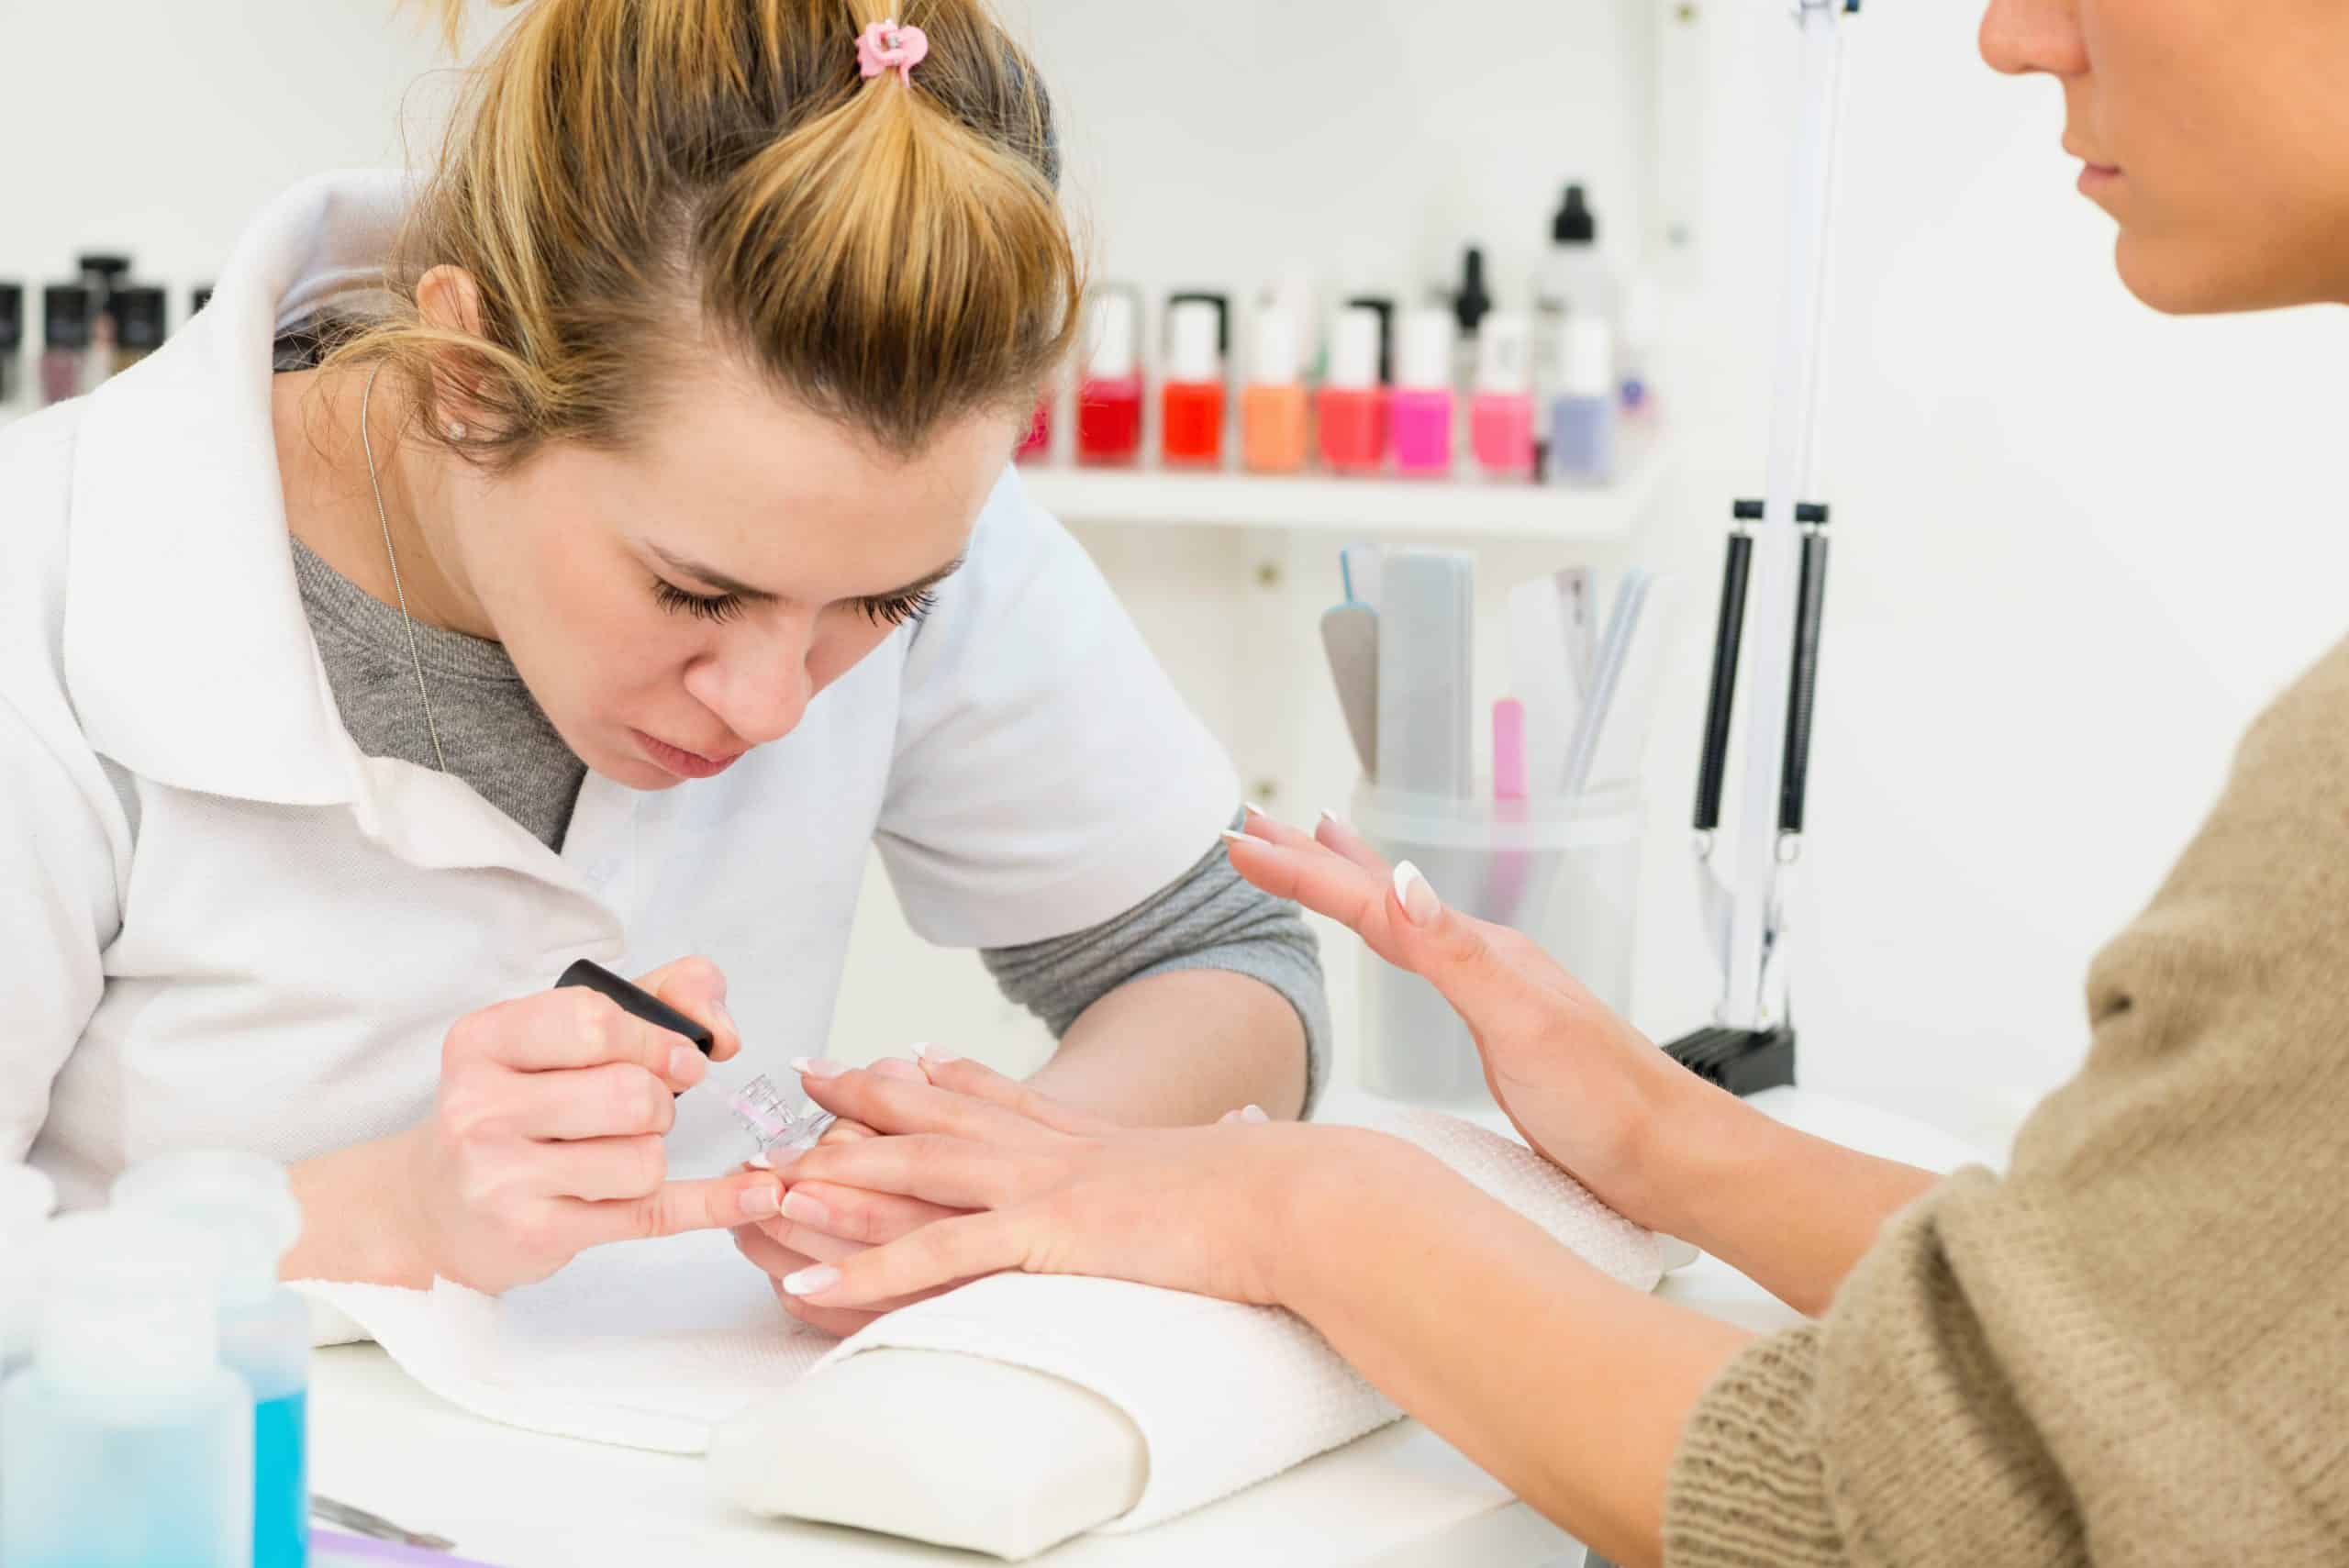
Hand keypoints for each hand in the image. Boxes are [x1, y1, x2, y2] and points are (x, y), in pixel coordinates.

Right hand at [397, 955, 783, 1293]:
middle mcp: (481, 1107)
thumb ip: (656, 996)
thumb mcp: (560, 1034)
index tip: (679, 1057)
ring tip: (614, 1155)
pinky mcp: (535, 1234)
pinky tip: (755, 1195)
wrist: (434, 1204)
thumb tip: (721, 1028)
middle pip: (629, 1094)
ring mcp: (501, 1178)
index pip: (595, 1021)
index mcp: (484, 1040)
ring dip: (652, 1155)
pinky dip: (712, 1203)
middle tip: (639, 1113)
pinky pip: (650, 1215)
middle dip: (658, 1103)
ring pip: (642, 1160)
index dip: (656, 1038)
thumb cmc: (515, 1106)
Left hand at [756, 1054, 1376, 1313]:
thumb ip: (1211, 1147)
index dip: (941, 1076)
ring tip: (763, 1178)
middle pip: (935, 1116)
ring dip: (833, 1177)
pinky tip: (807, 1281)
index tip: (900, 1055)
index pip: (1001, 1095)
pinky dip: (862, 1269)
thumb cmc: (1279, 1188)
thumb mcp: (1227, 1156)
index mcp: (1094, 1136)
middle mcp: (1054, 1149)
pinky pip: (930, 1253)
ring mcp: (1040, 1186)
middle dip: (862, 1097)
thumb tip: (1241, 1131)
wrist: (1299, 1198)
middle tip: (806, 1075)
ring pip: (911, 1174)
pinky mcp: (1041, 1232)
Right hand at [1221, 808, 1690, 1228]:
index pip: (1368, 900)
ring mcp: (1490, 990)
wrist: (1675, 1159)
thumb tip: (1397, 878)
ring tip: (1313, 844)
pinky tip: (1392, 933)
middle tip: (1250, 823)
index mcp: (1478, 952)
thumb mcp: (1522, 1024)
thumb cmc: (1609, 1103)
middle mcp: (1481, 958)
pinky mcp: (1494, 1029)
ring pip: (1398, 918)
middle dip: (1310, 858)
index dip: (1299, 873)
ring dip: (1345, 880)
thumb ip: (1456, 953)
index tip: (1237, 844)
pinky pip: (1419, 958)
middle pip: (1378, 893)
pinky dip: (1385, 929)